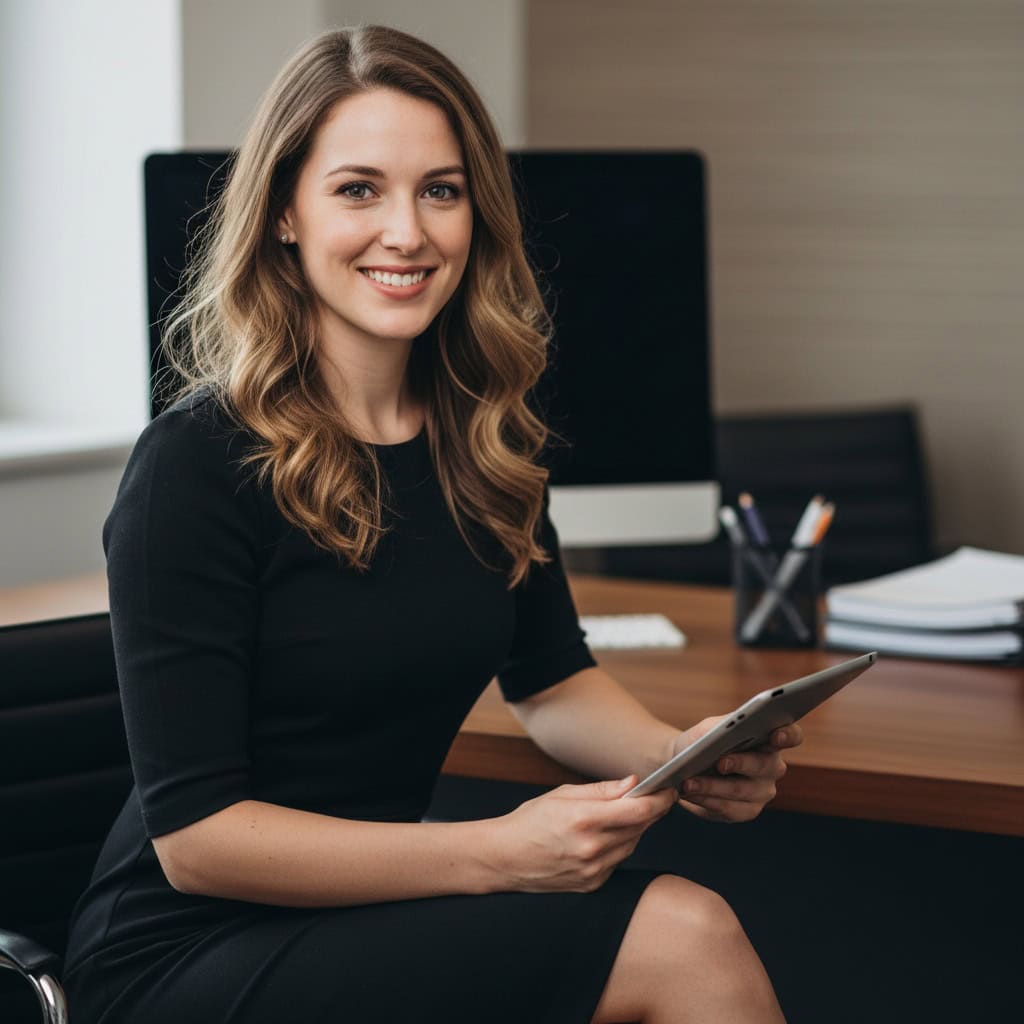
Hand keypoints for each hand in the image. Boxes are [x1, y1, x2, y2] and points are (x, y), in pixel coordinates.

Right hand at [493, 777, 676, 893]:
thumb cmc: (530, 820)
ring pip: (633, 844)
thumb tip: (634, 782)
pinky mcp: (593, 884)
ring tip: (624, 814)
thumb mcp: (562, 795)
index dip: (661, 798)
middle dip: (650, 810)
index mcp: (584, 819)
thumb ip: (601, 790)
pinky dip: (619, 845)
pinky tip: (606, 835)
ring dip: (635, 827)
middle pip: (640, 826)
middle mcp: (592, 848)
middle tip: (653, 796)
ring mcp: (593, 870)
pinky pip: (619, 860)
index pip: (639, 809)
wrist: (505, 858)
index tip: (669, 789)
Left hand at [673, 717, 803, 823]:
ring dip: (713, 786)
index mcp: (770, 740)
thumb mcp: (710, 727)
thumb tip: (728, 731)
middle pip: (763, 765)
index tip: (776, 734)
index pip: (791, 736)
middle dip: (740, 763)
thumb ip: (723, 726)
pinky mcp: (747, 811)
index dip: (788, 735)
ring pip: (741, 790)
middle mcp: (772, 767)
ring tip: (689, 783)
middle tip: (720, 762)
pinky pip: (729, 808)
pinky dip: (706, 800)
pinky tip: (690, 794)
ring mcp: (762, 791)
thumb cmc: (703, 741)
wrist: (686, 764)